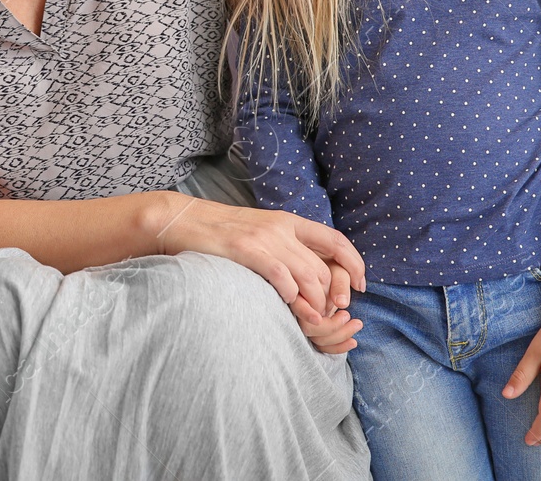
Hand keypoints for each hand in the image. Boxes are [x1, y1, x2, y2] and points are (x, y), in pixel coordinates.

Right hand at [153, 195, 365, 317]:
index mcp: (287, 221)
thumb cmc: (218, 234)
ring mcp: (263, 238)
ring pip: (309, 277)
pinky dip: (293, 297)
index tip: (361, 287)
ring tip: (313, 320)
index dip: (355, 264)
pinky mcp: (246, 250)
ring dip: (316, 304)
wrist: (180, 221)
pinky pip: (282, 277)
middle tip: (330, 315)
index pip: (336, 241)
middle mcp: (280, 228)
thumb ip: (283, 246)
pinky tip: (291, 307)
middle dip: (334, 297)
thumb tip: (310, 272)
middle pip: (324, 267)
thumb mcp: (258, 231)